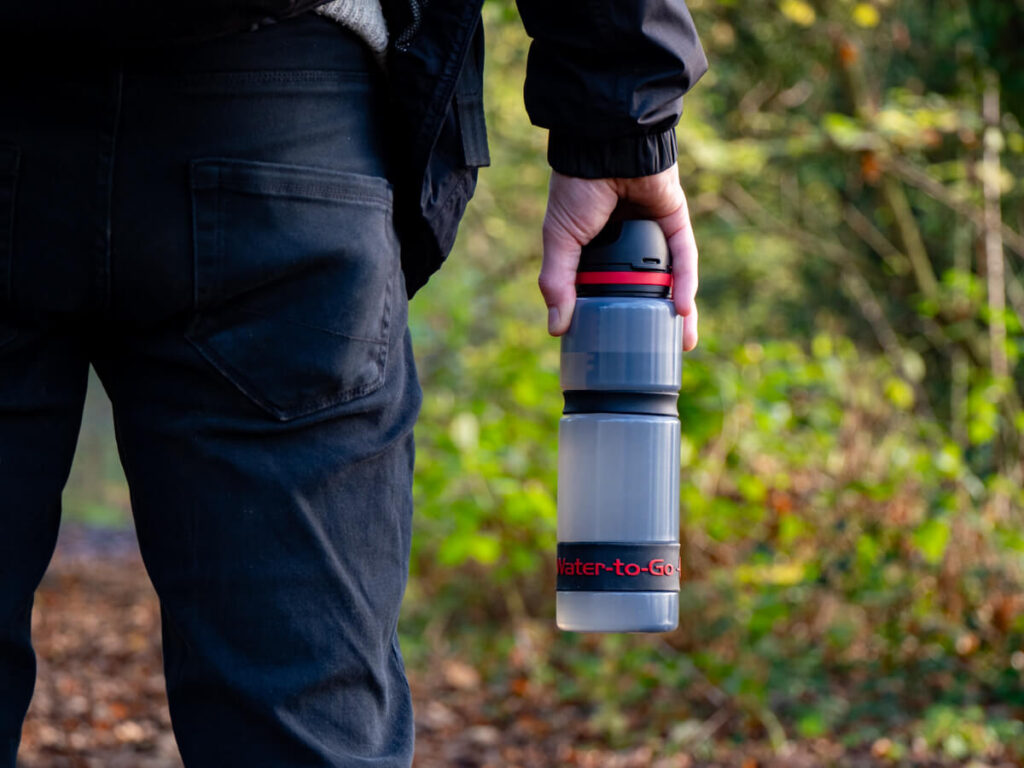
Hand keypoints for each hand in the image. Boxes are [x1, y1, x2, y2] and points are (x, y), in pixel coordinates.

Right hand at [538, 164, 698, 350]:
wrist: (603, 144)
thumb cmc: (575, 188)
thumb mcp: (558, 240)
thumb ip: (558, 282)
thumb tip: (556, 329)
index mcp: (598, 249)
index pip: (608, 290)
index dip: (612, 317)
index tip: (612, 348)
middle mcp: (629, 244)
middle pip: (644, 289)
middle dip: (652, 322)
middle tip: (655, 355)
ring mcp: (654, 233)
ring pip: (670, 278)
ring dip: (679, 311)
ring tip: (682, 344)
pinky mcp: (675, 220)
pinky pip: (685, 257)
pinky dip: (686, 283)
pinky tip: (684, 310)